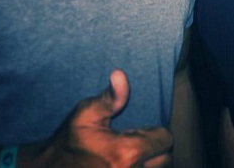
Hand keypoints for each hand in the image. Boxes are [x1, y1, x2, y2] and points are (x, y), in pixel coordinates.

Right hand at [32, 69, 172, 167]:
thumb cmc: (68, 141)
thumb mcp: (86, 113)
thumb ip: (110, 97)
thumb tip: (120, 74)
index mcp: (127, 153)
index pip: (165, 140)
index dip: (155, 132)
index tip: (137, 130)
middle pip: (164, 160)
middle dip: (155, 148)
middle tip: (136, 142)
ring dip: (147, 162)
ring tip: (130, 155)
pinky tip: (123, 164)